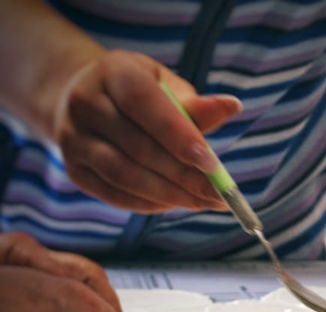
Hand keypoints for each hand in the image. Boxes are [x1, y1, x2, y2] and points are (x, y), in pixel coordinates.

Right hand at [52, 49, 240, 212]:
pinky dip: (150, 203)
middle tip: (219, 195)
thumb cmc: (142, 94)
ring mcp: (73, 139)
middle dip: (184, 176)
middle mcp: (85, 103)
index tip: (212, 164)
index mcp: (113, 73)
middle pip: (139, 148)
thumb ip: (195, 104)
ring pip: (125, 175)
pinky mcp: (75, 170)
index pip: (144, 104)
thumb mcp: (166, 86)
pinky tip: (176, 203)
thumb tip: (232, 106)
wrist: (86, 99)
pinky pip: (115, 194)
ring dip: (170, 195)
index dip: (179, 136)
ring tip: (202, 202)